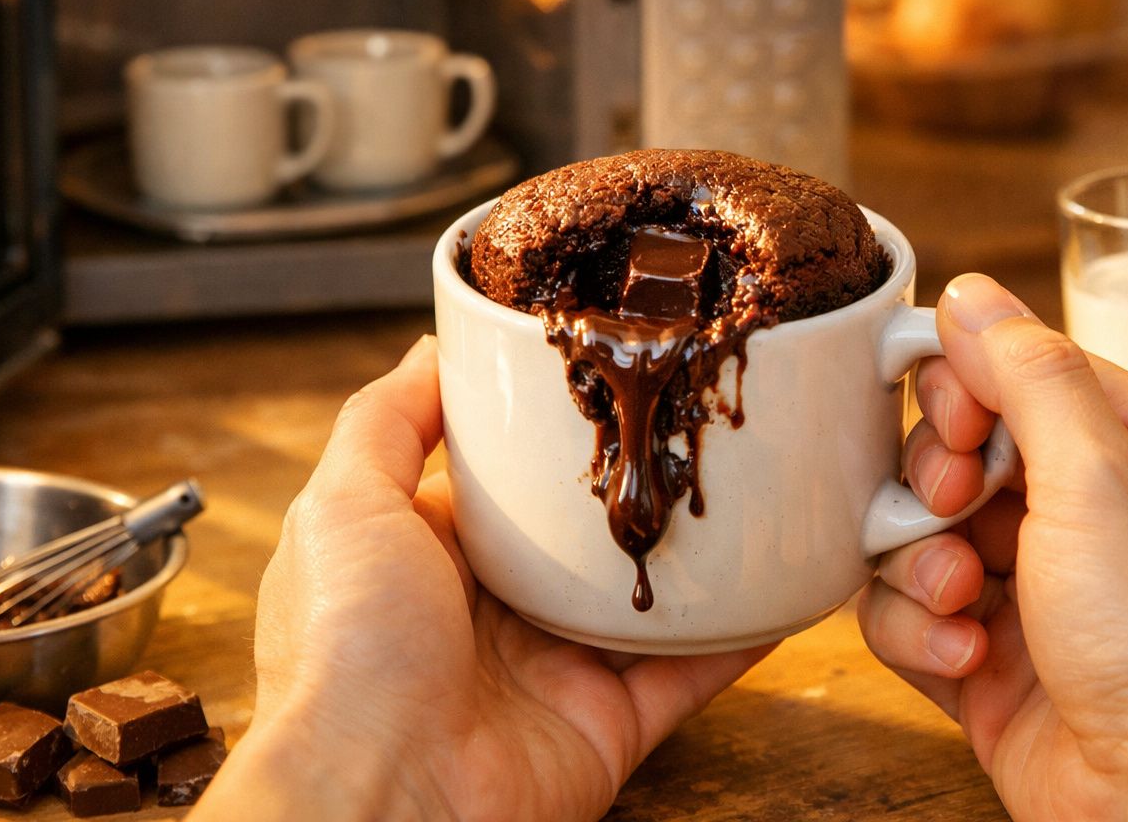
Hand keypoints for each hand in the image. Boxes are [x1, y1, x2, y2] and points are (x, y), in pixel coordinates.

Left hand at [196, 337, 769, 821]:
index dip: (540, 436)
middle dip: (627, 487)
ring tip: (749, 483)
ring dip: (691, 552)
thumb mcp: (345, 505)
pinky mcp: (609, 723)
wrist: (383, 794)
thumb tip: (431, 349)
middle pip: (575, 536)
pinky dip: (740, 633)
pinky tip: (782, 582)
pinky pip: (690, 670)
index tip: (599, 380)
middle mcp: (490, 614)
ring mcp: (553, 671)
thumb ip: (386, 422)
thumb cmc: (345, 651)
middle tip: (689, 418)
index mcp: (426, 559)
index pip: (496, 482)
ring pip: (639, 598)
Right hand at [859, 274, 1127, 819]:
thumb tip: (967, 293)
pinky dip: (917, 632)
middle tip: (955, 512)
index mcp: (1124, 445)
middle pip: (943, 452)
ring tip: (965, 602)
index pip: (1006, 372)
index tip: (957, 433)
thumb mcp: (1101, 476)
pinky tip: (967, 659)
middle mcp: (1074, 508)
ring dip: (918, 565)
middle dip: (932, 486)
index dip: (959, 394)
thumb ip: (1028, 376)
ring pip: (909, 534)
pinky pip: (901, 612)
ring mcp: (1023, 585)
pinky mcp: (979, 655)